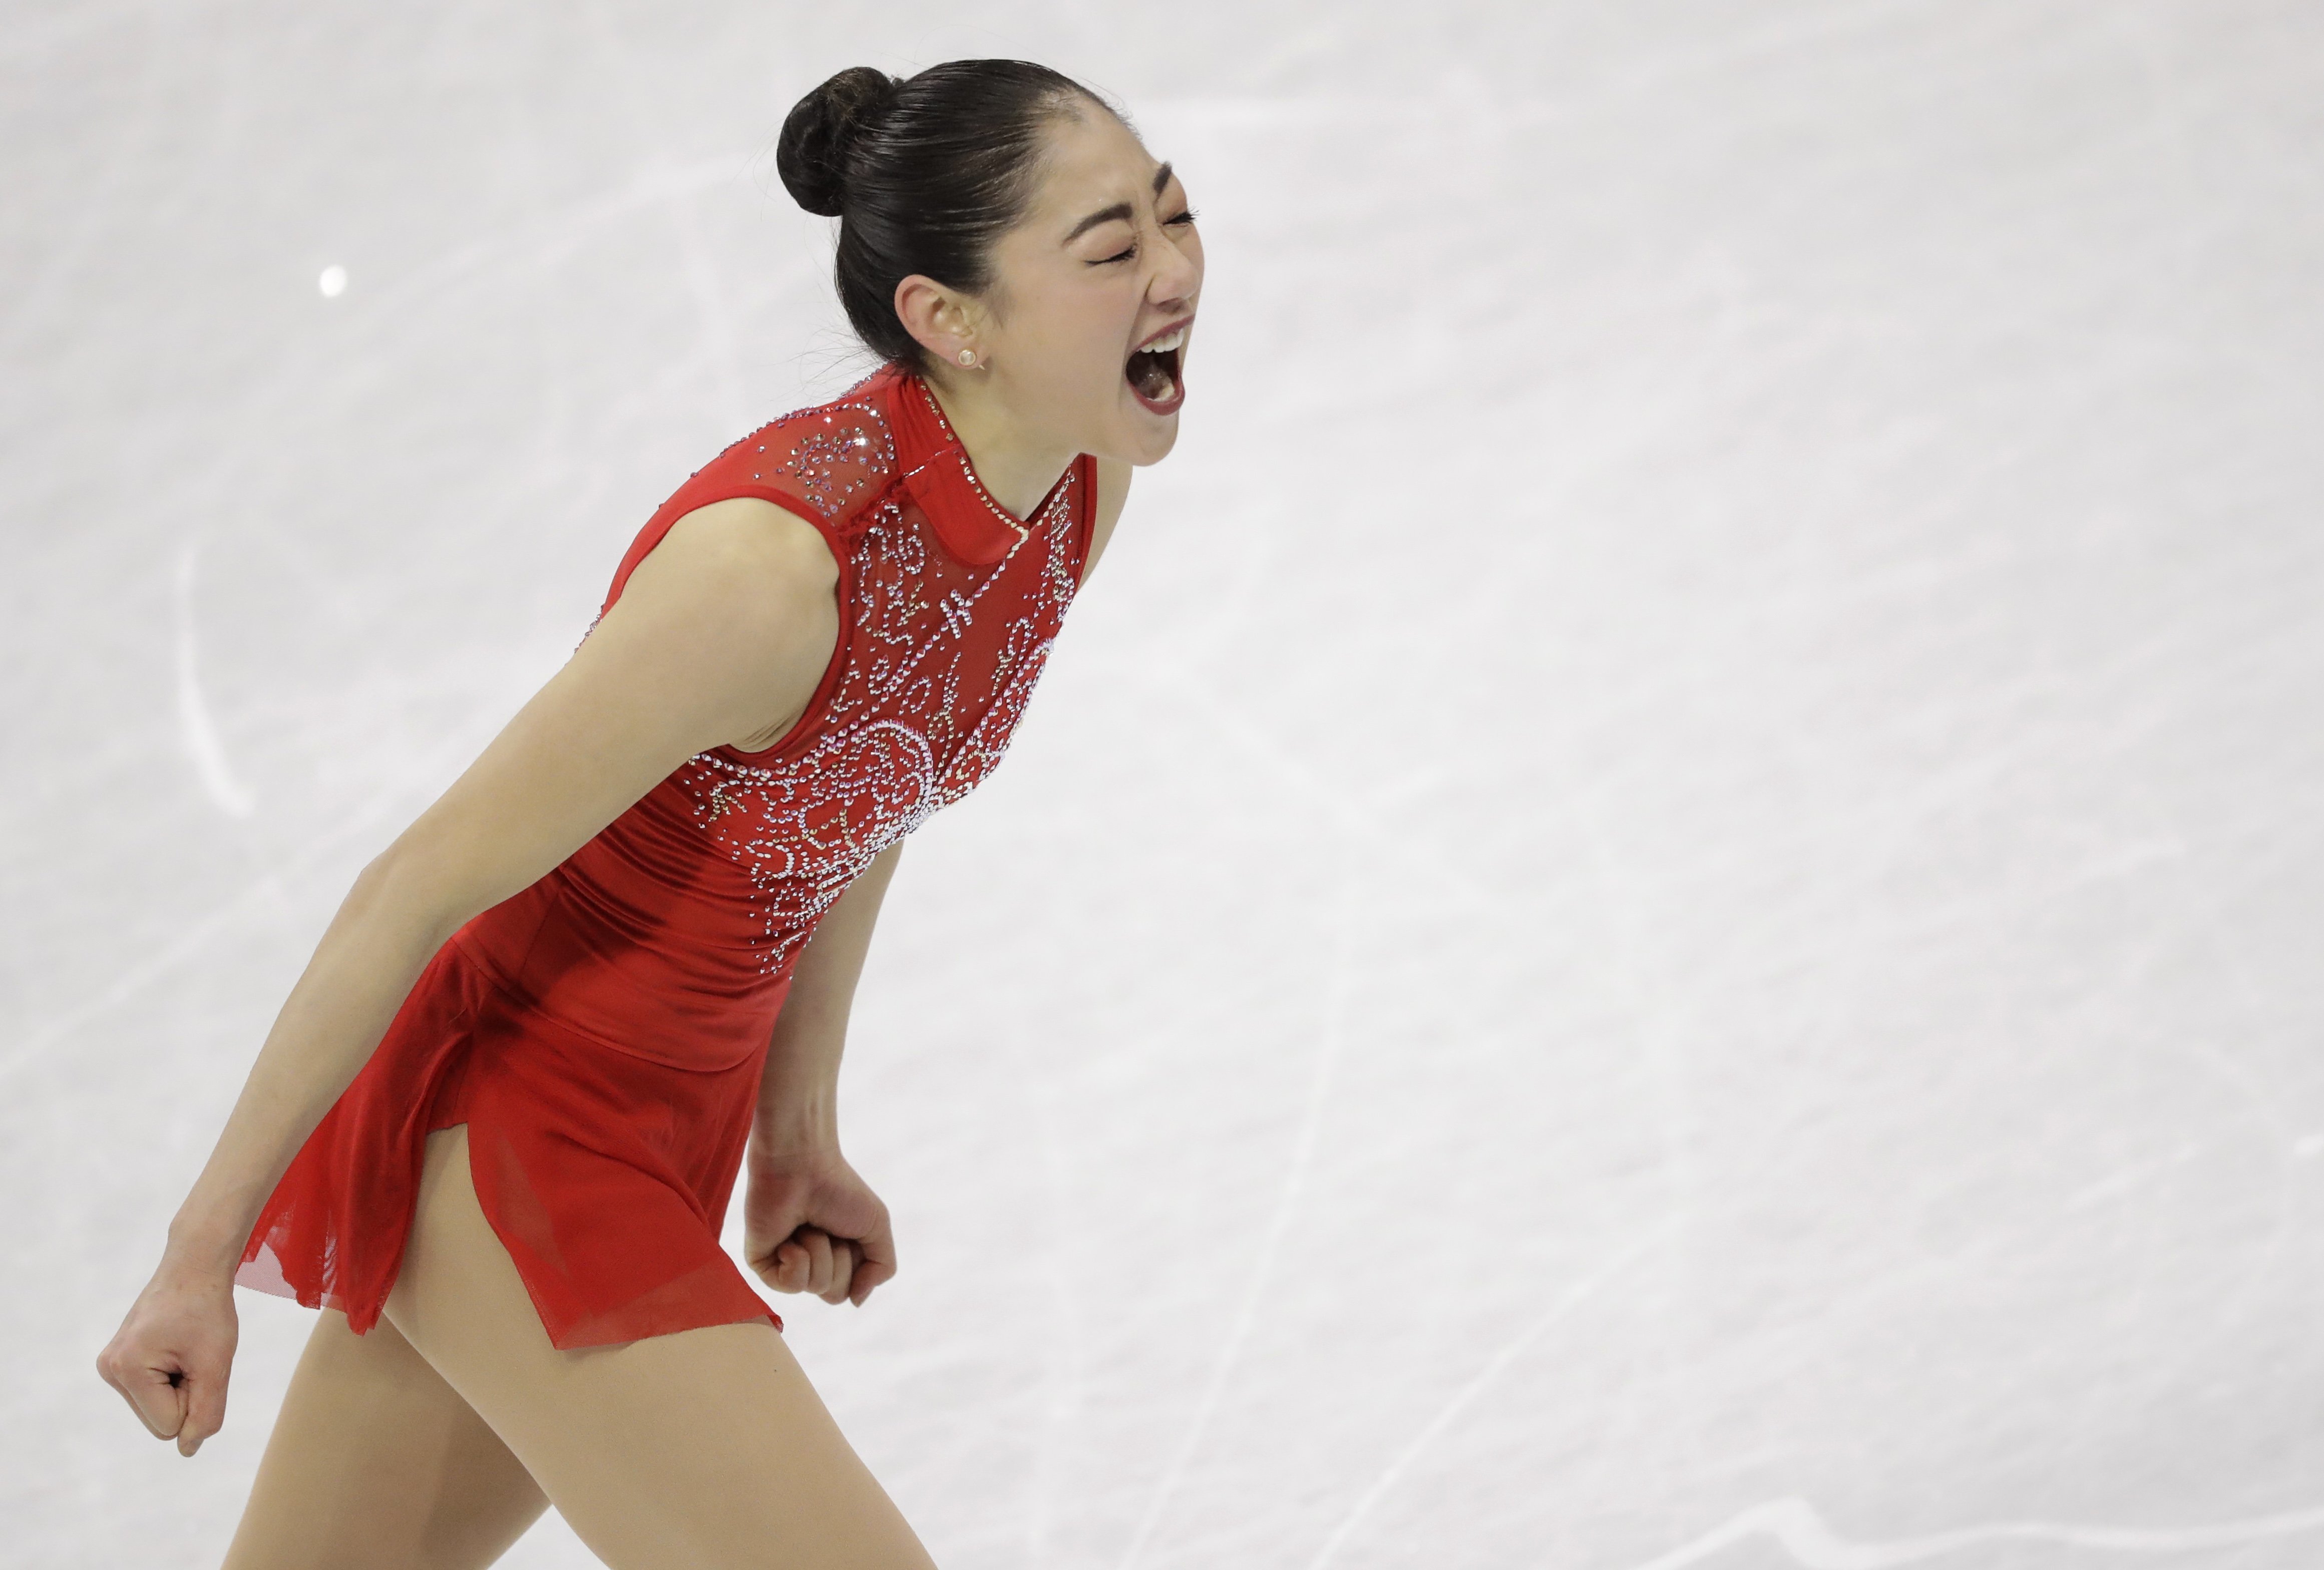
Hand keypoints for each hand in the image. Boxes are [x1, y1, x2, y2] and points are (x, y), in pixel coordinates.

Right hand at [95, 1258, 239, 1456]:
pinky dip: (172, 1378)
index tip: (199, 1360)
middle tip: (194, 1354)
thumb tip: (188, 1450)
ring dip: (180, 1386)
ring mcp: (111, 1366)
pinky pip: (152, 1392)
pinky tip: (176, 1348)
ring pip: (156, 1409)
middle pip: (160, 1421)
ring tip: (185, 1349)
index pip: (170, 1426)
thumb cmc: (208, 1310)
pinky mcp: (119, 1361)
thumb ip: (206, 1411)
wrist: (194, 1268)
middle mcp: (110, 1370)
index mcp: (128, 1369)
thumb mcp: (216, 1363)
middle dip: (186, 1395)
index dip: (196, 1399)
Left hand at [742, 1143, 895, 1305]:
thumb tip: (856, 1301)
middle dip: (839, 1259)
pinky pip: (790, 1285)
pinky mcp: (762, 1263)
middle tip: (827, 1226)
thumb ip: (882, 1268)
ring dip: (819, 1251)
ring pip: (815, 1287)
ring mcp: (783, 1265)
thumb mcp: (876, 1227)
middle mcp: (808, 1264)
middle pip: (834, 1294)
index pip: (850, 1289)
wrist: (803, 1166)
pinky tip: (790, 1236)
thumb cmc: (839, 1189)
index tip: (849, 1230)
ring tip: (807, 1224)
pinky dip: (798, 1258)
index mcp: (834, 1258)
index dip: (856, 1263)